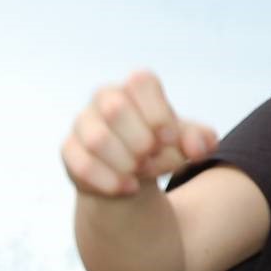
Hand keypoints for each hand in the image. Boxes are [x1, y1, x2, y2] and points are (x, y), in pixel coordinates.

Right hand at [62, 70, 218, 196]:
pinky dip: (109, 180)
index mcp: (134, 87)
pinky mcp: (69, 150)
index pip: (140, 83)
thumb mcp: (186, 143)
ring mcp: (82, 123)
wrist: (132, 175)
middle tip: (153, 158)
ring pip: (97, 140)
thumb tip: (198, 147)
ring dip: (125, 162)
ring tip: (141, 174)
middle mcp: (104, 98)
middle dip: (140, 142)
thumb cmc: (160, 149)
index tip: (169, 139)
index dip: (158, 113)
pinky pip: (82, 165)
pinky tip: (128, 188)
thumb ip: (200, 140)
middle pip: (115, 110)